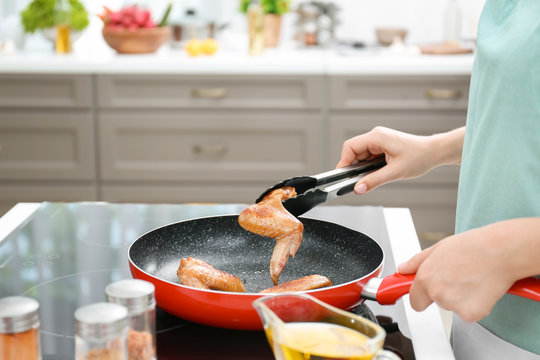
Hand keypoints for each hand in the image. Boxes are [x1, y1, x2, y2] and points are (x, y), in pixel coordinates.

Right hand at [336, 127, 439, 194]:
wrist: (434, 152)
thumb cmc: (420, 157)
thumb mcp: (395, 172)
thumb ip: (374, 181)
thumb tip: (358, 188)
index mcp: (377, 137)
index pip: (350, 147)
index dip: (344, 162)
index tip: (344, 176)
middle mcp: (376, 136)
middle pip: (353, 151)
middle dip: (354, 167)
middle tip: (357, 181)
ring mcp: (379, 140)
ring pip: (361, 155)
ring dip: (362, 167)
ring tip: (371, 177)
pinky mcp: (383, 146)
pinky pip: (368, 156)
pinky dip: (369, 166)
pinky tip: (377, 173)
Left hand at [398, 225, 520, 321]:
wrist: (500, 251)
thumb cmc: (473, 246)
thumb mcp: (438, 248)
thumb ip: (417, 262)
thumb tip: (403, 269)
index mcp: (425, 278)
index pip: (415, 301)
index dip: (422, 296)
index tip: (427, 293)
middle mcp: (436, 293)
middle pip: (436, 302)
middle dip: (445, 292)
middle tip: (459, 275)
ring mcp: (453, 305)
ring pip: (453, 307)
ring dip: (461, 298)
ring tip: (472, 277)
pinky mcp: (471, 314)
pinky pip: (470, 313)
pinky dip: (476, 305)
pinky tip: (481, 288)